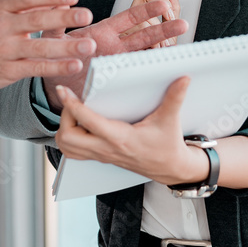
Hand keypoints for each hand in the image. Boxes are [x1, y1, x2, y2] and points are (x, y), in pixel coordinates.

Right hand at [0, 0, 97, 89]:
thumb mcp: (7, 10)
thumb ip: (38, 0)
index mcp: (3, 7)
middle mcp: (3, 26)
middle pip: (36, 20)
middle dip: (63, 18)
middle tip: (86, 15)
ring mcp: (5, 49)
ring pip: (39, 47)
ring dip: (66, 47)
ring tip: (89, 46)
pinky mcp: (8, 70)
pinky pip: (36, 68)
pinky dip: (56, 67)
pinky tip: (74, 65)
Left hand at [42, 0, 187, 107]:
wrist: (48, 85)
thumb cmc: (50, 55)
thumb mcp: (51, 32)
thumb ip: (58, 10)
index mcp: (103, 32)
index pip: (130, 18)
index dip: (147, 11)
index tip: (164, 3)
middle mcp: (114, 48)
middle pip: (145, 36)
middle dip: (164, 29)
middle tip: (182, 23)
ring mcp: (116, 65)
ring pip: (144, 57)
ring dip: (161, 52)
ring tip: (177, 53)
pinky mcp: (114, 83)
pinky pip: (134, 78)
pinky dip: (148, 76)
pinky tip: (163, 75)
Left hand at [54, 77, 209, 186]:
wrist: (170, 169)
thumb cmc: (167, 145)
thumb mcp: (170, 120)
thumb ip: (175, 97)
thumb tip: (184, 77)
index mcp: (120, 138)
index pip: (87, 121)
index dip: (72, 105)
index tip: (64, 89)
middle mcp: (106, 149)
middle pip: (67, 138)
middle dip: (65, 117)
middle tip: (73, 101)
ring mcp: (101, 155)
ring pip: (67, 147)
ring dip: (65, 128)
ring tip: (75, 112)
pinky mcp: (100, 157)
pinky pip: (73, 152)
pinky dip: (69, 138)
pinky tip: (79, 125)